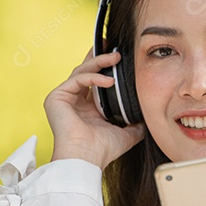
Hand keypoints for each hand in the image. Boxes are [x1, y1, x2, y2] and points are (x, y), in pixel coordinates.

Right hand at [45, 48, 144, 169]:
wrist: (87, 160)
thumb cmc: (103, 150)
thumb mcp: (127, 133)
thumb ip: (136, 122)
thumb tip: (149, 115)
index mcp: (87, 108)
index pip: (95, 80)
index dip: (105, 66)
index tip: (118, 56)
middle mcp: (74, 101)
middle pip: (85, 70)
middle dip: (99, 56)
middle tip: (112, 46)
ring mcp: (64, 98)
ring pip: (81, 71)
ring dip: (99, 62)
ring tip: (116, 57)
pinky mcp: (56, 97)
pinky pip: (78, 79)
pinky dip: (94, 77)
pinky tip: (109, 81)